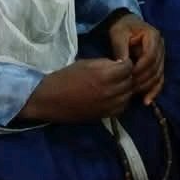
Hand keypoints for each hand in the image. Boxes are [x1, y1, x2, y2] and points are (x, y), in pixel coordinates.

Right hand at [19, 57, 133, 122]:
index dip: (126, 63)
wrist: (50, 99)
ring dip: (125, 89)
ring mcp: (108, 105)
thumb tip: (119, 64)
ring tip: (118, 85)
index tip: (121, 63)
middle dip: (127, 76)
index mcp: (104, 75)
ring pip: (128, 96)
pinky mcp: (104, 115)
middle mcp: (110, 91)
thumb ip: (106, 64)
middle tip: (120, 74)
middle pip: (130, 82)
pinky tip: (114, 96)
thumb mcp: (86, 63)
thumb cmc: (65, 77)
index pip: (128, 67)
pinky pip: (121, 108)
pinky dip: (121, 101)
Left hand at [109, 14, 164, 104]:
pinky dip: (154, 90)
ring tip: (137, 96)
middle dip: (143, 80)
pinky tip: (147, 101)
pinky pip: (159, 79)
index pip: (150, 56)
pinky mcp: (158, 64)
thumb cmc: (121, 28)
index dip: (140, 68)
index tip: (128, 76)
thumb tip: (121, 65)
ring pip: (158, 75)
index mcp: (153, 36)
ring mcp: (161, 56)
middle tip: (130, 89)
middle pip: (156, 68)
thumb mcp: (118, 34)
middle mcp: (161, 46)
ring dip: (148, 87)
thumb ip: (120, 48)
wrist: (126, 24)